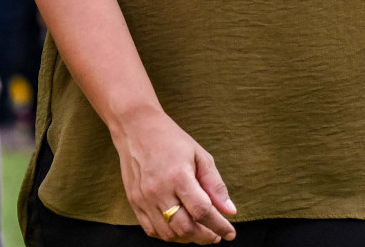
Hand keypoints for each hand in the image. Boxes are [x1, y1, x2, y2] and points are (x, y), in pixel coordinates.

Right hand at [111, 108, 236, 242]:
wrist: (136, 128)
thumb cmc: (171, 139)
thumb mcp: (199, 155)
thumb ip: (215, 185)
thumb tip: (230, 211)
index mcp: (179, 176)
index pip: (202, 211)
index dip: (219, 226)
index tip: (230, 233)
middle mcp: (159, 191)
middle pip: (185, 228)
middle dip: (205, 237)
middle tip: (216, 235)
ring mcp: (144, 199)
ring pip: (168, 234)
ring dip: (188, 238)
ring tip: (200, 232)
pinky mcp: (134, 202)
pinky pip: (151, 230)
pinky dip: (168, 235)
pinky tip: (179, 229)